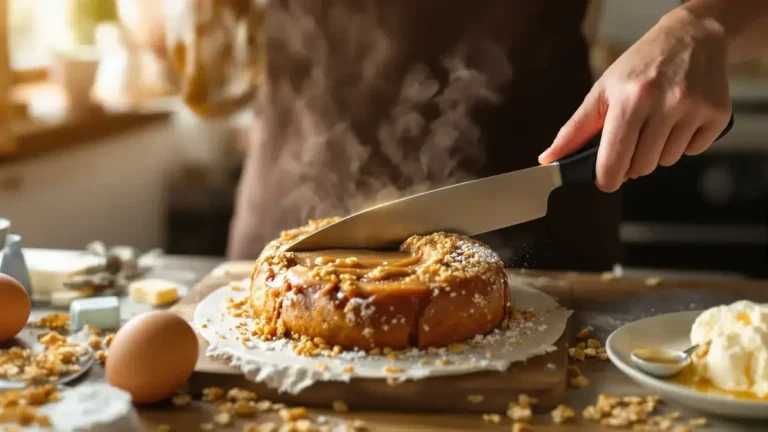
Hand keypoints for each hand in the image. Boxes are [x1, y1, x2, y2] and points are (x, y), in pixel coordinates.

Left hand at [539, 10, 732, 191]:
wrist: (690, 38)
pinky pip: (693, 152)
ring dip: (658, 151)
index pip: (614, 160)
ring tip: (657, 122)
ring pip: (667, 162)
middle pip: (642, 167)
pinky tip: (680, 118)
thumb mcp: (602, 91)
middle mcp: (665, 103)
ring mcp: (694, 109)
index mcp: (631, 99)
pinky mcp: (718, 114)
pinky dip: (684, 143)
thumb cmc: (640, 67)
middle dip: (632, 160)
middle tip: (633, 136)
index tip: (605, 179)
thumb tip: (548, 159)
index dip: (607, 178)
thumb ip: (575, 130)